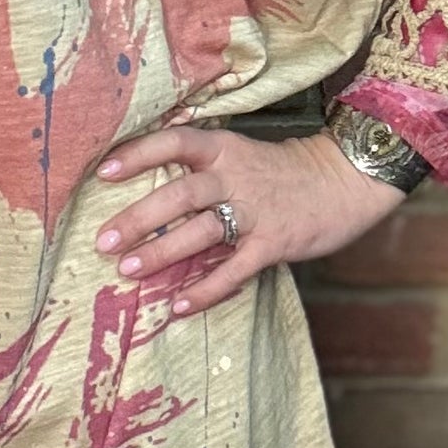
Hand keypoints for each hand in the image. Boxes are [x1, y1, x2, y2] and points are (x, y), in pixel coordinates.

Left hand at [93, 121, 407, 317]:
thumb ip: (201, 167)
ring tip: (129, 270)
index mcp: (223, 149)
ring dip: (163, 253)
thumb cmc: (282, 171)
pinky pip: (234, 270)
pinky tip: (179, 305)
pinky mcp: (274, 243)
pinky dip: (206, 289)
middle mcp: (236, 176)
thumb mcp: (241, 154)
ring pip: (201, 232)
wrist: (345, 180)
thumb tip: (147, 187)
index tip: (103, 173)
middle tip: (104, 241)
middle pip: (180, 194)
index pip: (174, 142)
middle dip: (139, 218)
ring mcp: (255, 211)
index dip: (138, 155)